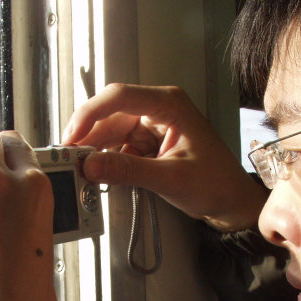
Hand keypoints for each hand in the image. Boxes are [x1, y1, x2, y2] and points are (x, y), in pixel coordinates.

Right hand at [62, 83, 265, 231]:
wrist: (232, 203)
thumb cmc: (215, 184)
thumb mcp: (170, 179)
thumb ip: (128, 171)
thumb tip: (91, 166)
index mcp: (169, 104)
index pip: (119, 97)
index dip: (89, 114)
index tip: (71, 137)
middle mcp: (158, 109)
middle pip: (110, 114)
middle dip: (88, 137)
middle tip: (68, 160)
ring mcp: (153, 126)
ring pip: (111, 131)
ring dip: (95, 150)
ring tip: (80, 170)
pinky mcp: (149, 143)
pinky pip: (119, 146)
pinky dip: (107, 159)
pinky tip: (98, 173)